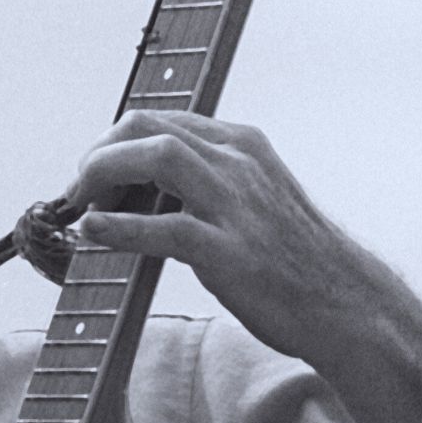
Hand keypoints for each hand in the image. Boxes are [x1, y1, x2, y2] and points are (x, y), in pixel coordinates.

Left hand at [66, 109, 378, 361]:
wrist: (346, 303)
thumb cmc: (291, 257)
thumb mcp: (249, 197)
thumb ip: (202, 181)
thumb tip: (136, 187)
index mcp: (240, 143)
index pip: (158, 119)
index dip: (111, 142)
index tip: (88, 173)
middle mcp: (238, 161)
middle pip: (147, 127)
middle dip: (99, 152)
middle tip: (76, 189)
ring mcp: (236, 203)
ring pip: (156, 157)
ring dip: (103, 174)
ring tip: (79, 204)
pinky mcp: (231, 251)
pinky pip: (165, 228)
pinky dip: (119, 227)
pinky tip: (92, 232)